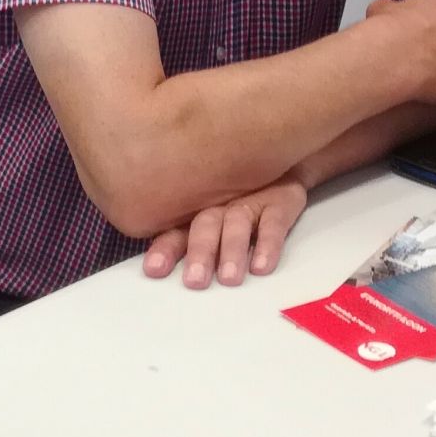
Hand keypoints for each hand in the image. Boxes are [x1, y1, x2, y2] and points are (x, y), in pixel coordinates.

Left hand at [141, 177, 308, 291]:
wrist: (279, 156)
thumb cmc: (237, 198)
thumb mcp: (208, 216)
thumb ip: (182, 240)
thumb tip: (155, 271)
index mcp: (197, 211)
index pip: (176, 231)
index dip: (165, 249)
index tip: (154, 269)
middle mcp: (220, 205)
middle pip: (205, 225)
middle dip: (199, 252)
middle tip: (195, 280)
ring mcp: (251, 202)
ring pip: (237, 223)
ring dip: (232, 250)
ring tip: (230, 278)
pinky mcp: (281, 201)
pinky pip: (274, 222)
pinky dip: (268, 244)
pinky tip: (261, 266)